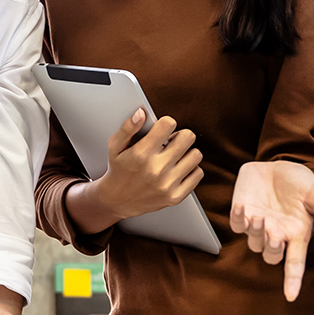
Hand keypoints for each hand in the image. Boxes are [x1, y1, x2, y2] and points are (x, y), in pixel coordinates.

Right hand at [87, 109, 204, 222]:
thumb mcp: (115, 146)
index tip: (161, 130)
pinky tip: (178, 170)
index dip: (166, 123)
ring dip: (187, 153)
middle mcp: (156, 169)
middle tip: (170, 143)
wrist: (118, 200)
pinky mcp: (175, 196)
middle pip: (188, 137)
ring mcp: (167, 184)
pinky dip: (191, 170)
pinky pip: (198, 173)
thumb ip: (127, 127)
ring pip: (196, 155)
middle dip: (180, 136)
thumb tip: (141, 113)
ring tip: (174, 157)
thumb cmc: (118, 170)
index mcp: (141, 154)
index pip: (168, 124)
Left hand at [230, 161, 313, 301]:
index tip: (291, 295)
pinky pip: (237, 225)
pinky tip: (241, 206)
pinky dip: (237, 218)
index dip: (293, 280)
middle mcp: (277, 235)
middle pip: (271, 256)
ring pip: (254, 243)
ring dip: (256, 232)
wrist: (277, 168)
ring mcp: (258, 227)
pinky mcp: (242, 216)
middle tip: (275, 235)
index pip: (295, 263)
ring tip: (259, 216)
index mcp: (296, 234)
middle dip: (273, 249)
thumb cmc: (297, 183)